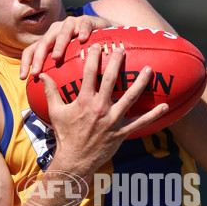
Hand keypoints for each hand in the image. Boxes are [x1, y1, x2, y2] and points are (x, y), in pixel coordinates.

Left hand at [19, 15, 111, 78]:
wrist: (108, 40)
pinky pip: (84, 24)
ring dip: (58, 44)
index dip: (25, 63)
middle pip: (43, 42)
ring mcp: (72, 24)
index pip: (31, 50)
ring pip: (61, 32)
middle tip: (37, 72)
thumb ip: (60, 75)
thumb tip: (49, 97)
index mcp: (49, 42)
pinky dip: (83, 30)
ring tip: (56, 56)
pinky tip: (83, 39)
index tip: (23, 78)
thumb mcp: (71, 65)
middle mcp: (57, 31)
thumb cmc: (86, 56)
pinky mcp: (87, 20)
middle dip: (38, 57)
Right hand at [41, 43, 167, 177]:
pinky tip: (165, 106)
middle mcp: (100, 108)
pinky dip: (154, 114)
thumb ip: (50, 92)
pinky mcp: (122, 132)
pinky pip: (141, 122)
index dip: (93, 57)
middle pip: (111, 79)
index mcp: (84, 101)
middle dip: (117, 62)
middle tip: (122, 48)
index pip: (88, 73)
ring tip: (149, 69)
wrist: (75, 160)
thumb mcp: (55, 112)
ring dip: (140, 82)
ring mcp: (113, 120)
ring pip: (130, 97)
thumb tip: (41, 74)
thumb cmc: (65, 135)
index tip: (98, 45)